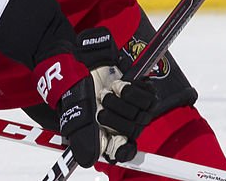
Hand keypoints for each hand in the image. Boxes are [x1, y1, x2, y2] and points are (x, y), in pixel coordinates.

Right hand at [33, 46, 154, 166]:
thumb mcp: (77, 117)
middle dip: (115, 115)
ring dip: (121, 100)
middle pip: (134, 131)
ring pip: (141, 115)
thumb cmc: (79, 90)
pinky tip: (119, 85)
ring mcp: (135, 109)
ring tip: (108, 93)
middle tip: (102, 105)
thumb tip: (88, 160)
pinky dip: (132, 89)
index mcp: (109, 136)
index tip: (119, 139)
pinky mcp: (143, 92)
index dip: (124, 148)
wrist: (83, 65)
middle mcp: (124, 125)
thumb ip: (84, 140)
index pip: (126, 151)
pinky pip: (148, 97)